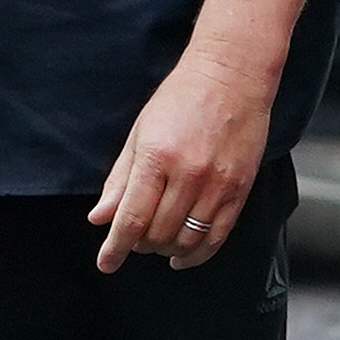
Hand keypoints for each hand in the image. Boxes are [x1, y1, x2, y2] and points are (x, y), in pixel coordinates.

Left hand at [87, 44, 276, 272]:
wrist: (232, 76)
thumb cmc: (181, 99)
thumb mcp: (140, 133)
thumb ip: (120, 179)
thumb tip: (100, 217)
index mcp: (157, 157)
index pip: (131, 218)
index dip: (115, 248)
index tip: (106, 263)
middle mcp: (188, 174)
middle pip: (157, 234)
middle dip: (139, 244)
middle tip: (133, 238)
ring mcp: (217, 184)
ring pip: (186, 240)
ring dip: (165, 249)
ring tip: (157, 242)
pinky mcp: (239, 190)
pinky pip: (217, 237)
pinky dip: (197, 254)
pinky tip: (182, 255)